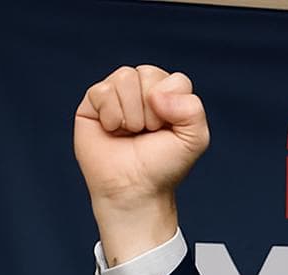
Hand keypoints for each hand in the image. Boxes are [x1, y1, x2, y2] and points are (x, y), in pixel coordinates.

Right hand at [74, 65, 209, 264]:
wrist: (133, 189)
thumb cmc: (163, 166)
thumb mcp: (194, 140)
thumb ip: (193, 110)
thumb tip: (156, 94)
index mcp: (170, 96)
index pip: (176, 80)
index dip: (173, 106)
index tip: (167, 130)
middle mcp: (144, 90)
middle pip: (148, 73)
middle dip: (151, 110)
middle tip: (148, 132)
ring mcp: (117, 94)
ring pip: (124, 77)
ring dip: (131, 113)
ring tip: (131, 132)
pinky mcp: (93, 102)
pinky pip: (101, 90)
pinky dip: (110, 114)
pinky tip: (112, 130)